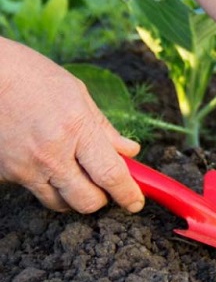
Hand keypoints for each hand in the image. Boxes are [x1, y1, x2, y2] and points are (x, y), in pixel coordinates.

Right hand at [0, 38, 144, 213]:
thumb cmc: (35, 78)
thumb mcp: (79, 95)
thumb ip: (104, 129)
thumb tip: (130, 152)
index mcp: (76, 129)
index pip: (111, 175)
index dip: (128, 194)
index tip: (136, 202)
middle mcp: (51, 154)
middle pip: (87, 201)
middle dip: (102, 198)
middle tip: (105, 185)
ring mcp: (25, 167)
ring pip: (60, 203)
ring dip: (74, 195)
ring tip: (75, 172)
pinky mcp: (6, 173)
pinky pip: (35, 190)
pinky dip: (47, 183)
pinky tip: (45, 160)